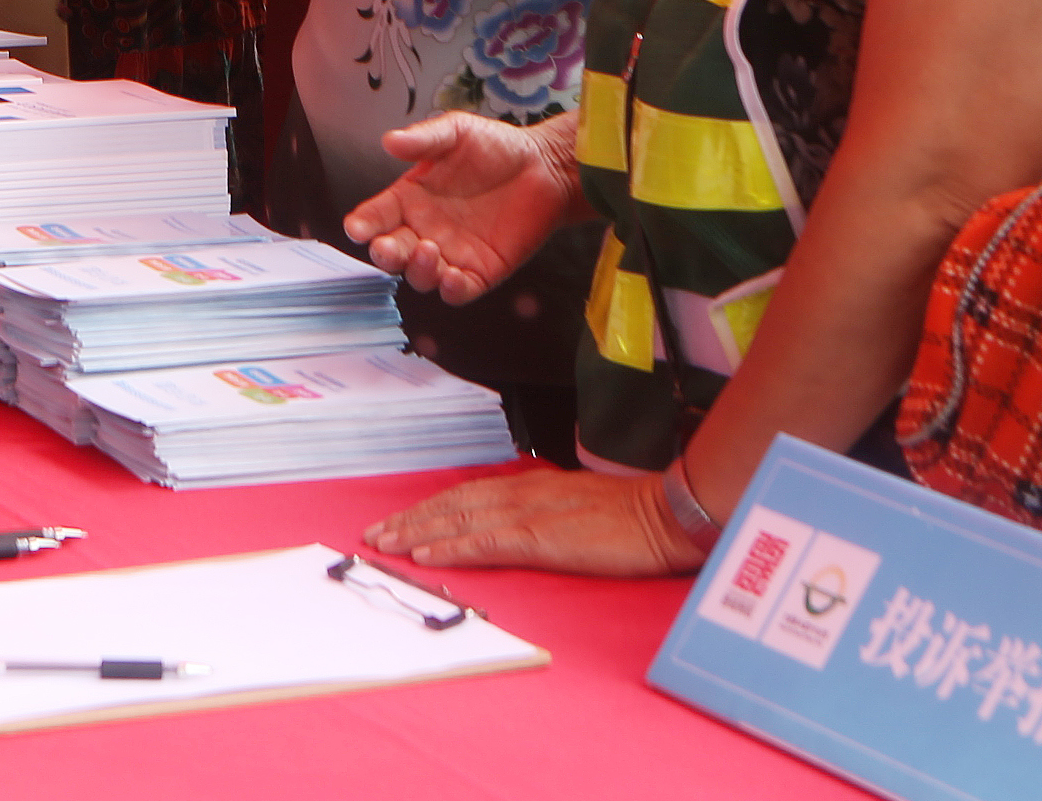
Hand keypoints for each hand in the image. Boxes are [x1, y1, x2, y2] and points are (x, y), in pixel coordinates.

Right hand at [342, 110, 581, 303]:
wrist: (545, 166)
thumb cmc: (496, 147)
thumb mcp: (456, 133)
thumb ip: (423, 139)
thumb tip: (389, 140)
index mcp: (411, 199)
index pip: (377, 216)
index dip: (363, 224)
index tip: (357, 227)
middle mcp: (425, 230)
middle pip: (393, 252)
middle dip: (384, 254)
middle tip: (386, 247)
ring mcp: (452, 254)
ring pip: (422, 276)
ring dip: (418, 270)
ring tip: (428, 250)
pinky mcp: (482, 271)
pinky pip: (459, 291)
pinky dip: (451, 290)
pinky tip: (452, 278)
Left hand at [364, 466, 698, 575]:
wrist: (666, 513)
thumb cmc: (631, 515)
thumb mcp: (579, 507)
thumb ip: (546, 512)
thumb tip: (520, 525)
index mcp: (532, 486)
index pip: (468, 494)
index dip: (431, 507)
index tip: (401, 520)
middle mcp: (523, 493)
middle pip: (453, 503)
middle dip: (412, 518)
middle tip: (375, 533)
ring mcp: (530, 513)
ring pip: (459, 519)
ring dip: (418, 532)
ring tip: (386, 543)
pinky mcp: (540, 538)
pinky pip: (485, 542)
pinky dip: (450, 547)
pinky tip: (425, 555)